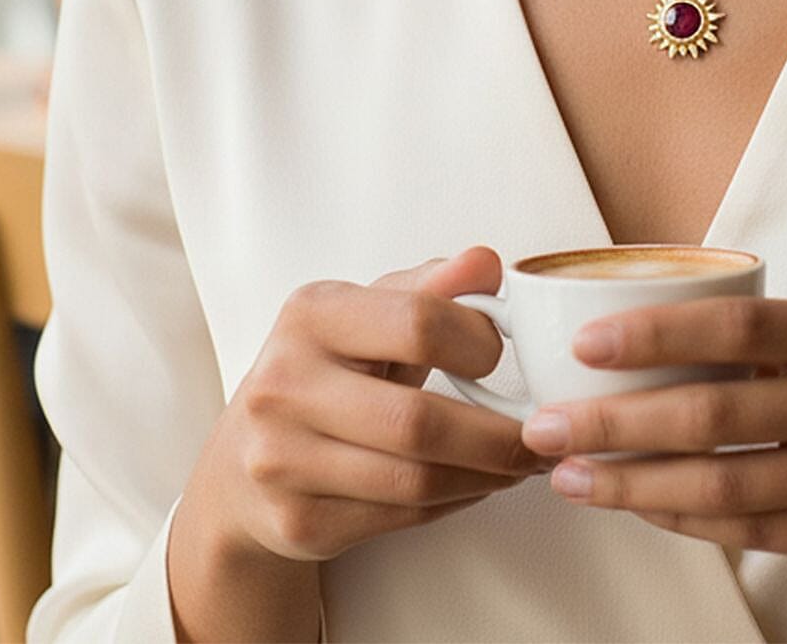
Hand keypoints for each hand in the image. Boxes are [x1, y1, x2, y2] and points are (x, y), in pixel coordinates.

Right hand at [184, 246, 556, 564]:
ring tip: (521, 460)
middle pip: (419, 420)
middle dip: (499, 434)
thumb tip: (487, 263)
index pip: (419, 322)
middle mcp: (284, 385)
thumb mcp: (370, 313)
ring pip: (415, 480)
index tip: (500, 353)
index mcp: (310, 315)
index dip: (478, 340)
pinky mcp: (296, 523)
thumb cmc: (328, 371)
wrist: (243, 461)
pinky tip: (476, 483)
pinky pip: (401, 517)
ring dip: (487, 475)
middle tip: (543, 431)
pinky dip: (455, 501)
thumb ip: (431, 285)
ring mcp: (281, 461)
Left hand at [516, 294, 786, 580]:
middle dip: (616, 421)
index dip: (656, 335)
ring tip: (572, 479)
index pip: (739, 324)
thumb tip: (671, 339)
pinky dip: (689, 520)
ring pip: (724, 482)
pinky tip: (644, 509)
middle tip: (547, 426)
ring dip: (636, 484)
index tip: (588, 345)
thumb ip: (783, 339)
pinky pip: (755, 530)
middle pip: (715, 411)